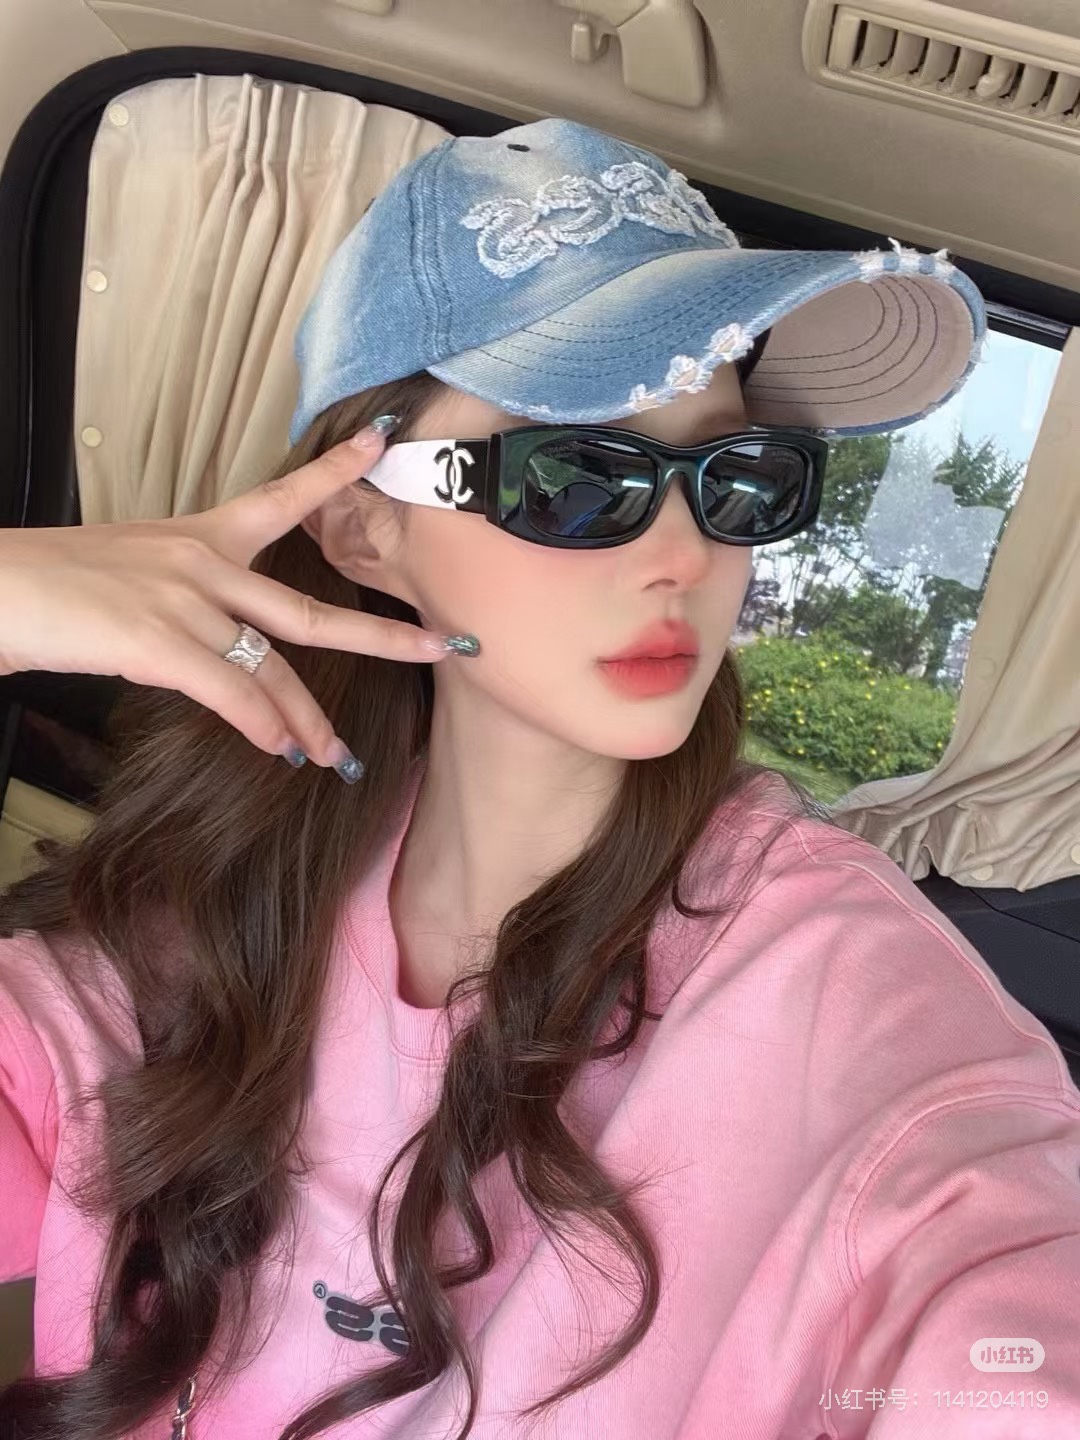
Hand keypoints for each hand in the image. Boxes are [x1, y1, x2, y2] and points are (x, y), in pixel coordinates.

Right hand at [0, 426, 453, 768]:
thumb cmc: (54, 585)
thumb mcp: (133, 571)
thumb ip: (189, 600)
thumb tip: (228, 652)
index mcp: (200, 537)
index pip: (282, 498)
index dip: (334, 472)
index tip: (380, 441)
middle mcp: (204, 563)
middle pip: (311, 610)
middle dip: (383, 634)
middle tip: (441, 648)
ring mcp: (184, 601)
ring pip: (274, 667)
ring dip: (310, 718)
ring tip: (337, 754)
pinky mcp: (156, 641)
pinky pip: (230, 691)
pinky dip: (260, 725)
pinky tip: (280, 749)